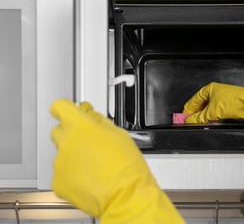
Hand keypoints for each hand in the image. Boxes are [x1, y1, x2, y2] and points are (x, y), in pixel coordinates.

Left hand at [50, 99, 183, 223]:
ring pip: (62, 153)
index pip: (61, 107)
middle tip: (89, 144)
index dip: (65, 109)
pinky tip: (89, 177)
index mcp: (81, 127)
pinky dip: (73, 174)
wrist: (125, 195)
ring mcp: (60, 162)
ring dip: (74, 156)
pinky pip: (62, 173)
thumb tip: (91, 115)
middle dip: (72, 134)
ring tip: (94, 165)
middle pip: (59, 131)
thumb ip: (99, 121)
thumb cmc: (126, 167)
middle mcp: (66, 142)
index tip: (67, 111)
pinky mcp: (58, 181)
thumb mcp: (119, 134)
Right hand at [183, 82, 243, 128]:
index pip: (193, 101)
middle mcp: (215, 93)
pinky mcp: (228, 107)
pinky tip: (212, 123)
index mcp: (209, 89)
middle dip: (196, 115)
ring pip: (208, 111)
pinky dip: (213, 119)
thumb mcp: (212, 111)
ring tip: (202, 124)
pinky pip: (216, 114)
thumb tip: (190, 121)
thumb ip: (199, 117)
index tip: (183, 119)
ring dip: (205, 118)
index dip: (187, 111)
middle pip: (201, 106)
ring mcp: (222, 100)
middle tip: (191, 124)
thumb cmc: (234, 101)